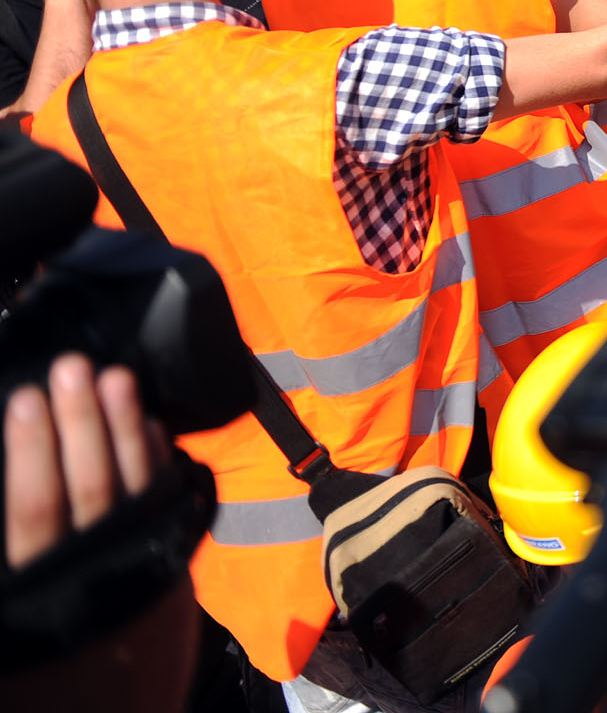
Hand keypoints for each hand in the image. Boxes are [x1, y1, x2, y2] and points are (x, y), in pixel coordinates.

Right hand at [7, 354, 161, 569]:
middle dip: (81, 422)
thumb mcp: (20, 566)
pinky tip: (147, 418)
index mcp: (37, 572)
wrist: (112, 655)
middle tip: (71, 367)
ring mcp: (136, 552)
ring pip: (136, 482)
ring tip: (114, 376)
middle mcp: (91, 564)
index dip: (29, 450)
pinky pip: (167, 493)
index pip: (32, 506)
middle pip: (91, 485)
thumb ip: (18, 507)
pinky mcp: (170, 544)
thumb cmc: (48, 586)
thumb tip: (22, 427)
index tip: (26, 398)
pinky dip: (155, 452)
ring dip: (125, 424)